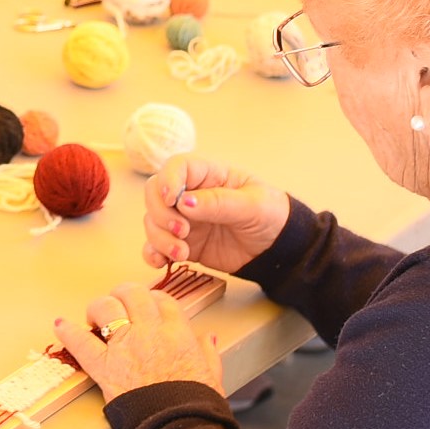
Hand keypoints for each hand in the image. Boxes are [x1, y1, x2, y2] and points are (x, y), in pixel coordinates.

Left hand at [54, 282, 222, 402]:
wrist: (177, 426)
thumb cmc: (194, 403)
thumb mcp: (212, 374)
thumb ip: (208, 353)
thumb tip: (206, 338)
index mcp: (177, 331)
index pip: (162, 299)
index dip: (151, 298)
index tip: (146, 305)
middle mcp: (151, 331)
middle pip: (133, 293)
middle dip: (123, 293)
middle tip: (118, 302)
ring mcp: (126, 346)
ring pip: (107, 307)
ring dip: (99, 306)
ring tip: (95, 314)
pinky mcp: (106, 367)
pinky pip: (82, 343)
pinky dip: (68, 333)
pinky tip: (60, 325)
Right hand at [142, 154, 290, 272]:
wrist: (277, 249)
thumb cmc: (271, 215)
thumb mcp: (253, 205)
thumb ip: (220, 202)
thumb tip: (184, 202)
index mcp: (209, 175)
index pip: (178, 167)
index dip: (168, 179)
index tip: (172, 199)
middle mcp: (191, 195)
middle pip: (155, 193)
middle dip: (161, 213)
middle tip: (182, 231)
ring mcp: (185, 220)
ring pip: (153, 221)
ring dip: (159, 238)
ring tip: (182, 253)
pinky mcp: (183, 244)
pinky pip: (157, 246)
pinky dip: (153, 253)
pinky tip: (162, 261)